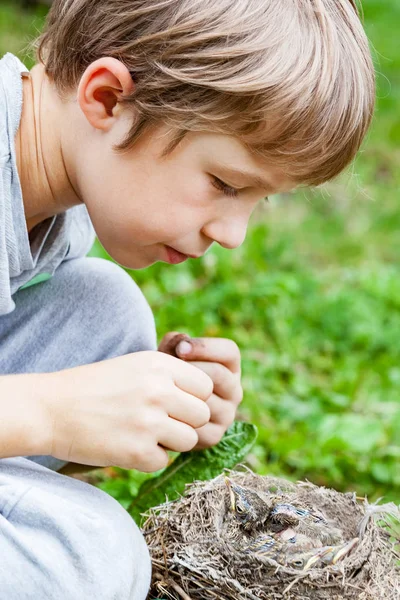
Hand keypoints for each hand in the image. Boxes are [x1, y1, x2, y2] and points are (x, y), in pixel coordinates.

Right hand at [41, 351, 212, 471]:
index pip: (206, 386)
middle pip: (203, 415)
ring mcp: (149, 422)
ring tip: (143, 433)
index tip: (175, 403)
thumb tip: (209, 395)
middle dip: (186, 422)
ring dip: (171, 442)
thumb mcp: (136, 365)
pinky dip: (147, 458)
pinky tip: (125, 445)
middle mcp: (159, 390)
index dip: (193, 398)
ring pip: (190, 440)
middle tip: (160, 423)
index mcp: (160, 364)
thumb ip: (171, 376)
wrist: (51, 408)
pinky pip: (163, 461)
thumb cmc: (94, 386)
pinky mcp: (137, 452)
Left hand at [159, 333, 242, 448]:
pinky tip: (163, 411)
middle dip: (190, 370)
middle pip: (218, 374)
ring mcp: (227, 415)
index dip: (205, 347)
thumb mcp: (170, 355)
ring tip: (161, 391)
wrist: (160, 411)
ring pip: (208, 400)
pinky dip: (179, 416)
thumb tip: (181, 343)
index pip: (229, 352)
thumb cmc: (166, 376)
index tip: (180, 348)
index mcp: (230, 368)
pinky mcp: (214, 436)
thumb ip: (174, 343)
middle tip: (168, 371)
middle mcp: (234, 391)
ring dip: (183, 394)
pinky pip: (198, 423)